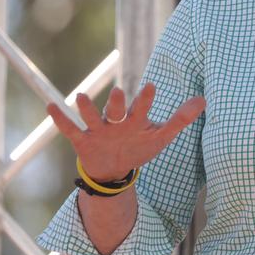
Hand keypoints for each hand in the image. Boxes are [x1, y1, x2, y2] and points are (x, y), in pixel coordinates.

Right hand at [47, 84, 205, 181]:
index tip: (151, 86)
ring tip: (81, 97)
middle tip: (120, 92)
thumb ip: (181, 119)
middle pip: (116, 110)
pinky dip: (60, 119)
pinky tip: (50, 106)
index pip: (141, 107)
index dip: (146, 98)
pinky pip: (69, 130)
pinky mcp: (83, 141)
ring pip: (91, 117)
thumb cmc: (140, 146)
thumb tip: (203, 100)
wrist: (115, 168)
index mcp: (135, 119)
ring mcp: (98, 130)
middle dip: (117, 103)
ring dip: (87, 108)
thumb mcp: (161, 136)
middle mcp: (116, 121)